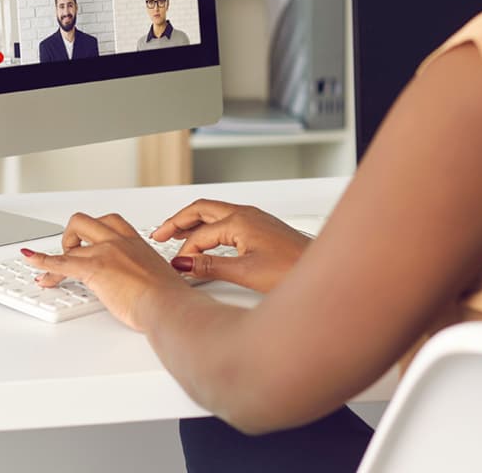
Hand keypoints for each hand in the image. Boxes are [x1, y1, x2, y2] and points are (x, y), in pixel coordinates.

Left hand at [26, 212, 190, 331]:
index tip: (88, 240)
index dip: (95, 230)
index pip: (110, 223)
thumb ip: (146, 275)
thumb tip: (145, 285)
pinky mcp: (93, 268)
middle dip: (74, 235)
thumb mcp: (159, 277)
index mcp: (136, 242)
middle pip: (86, 221)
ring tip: (54, 268)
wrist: (166, 304)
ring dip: (59, 252)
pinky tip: (32, 260)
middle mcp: (119, 242)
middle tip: (73, 253)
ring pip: (71, 241)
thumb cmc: (169, 297)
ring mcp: (105, 252)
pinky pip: (61, 262)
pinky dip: (42, 261)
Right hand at [151, 200, 310, 292]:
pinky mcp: (261, 227)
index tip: (175, 267)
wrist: (322, 269)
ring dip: (193, 223)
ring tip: (177, 236)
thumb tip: (183, 263)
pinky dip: (209, 228)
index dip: (185, 252)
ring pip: (214, 214)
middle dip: (178, 221)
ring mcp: (255, 219)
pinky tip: (207, 242)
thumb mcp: (246, 272)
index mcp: (239, 220)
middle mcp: (246, 214)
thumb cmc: (293, 270)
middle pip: (201, 210)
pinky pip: (226, 220)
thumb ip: (211, 267)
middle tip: (159, 233)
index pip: (200, 234)